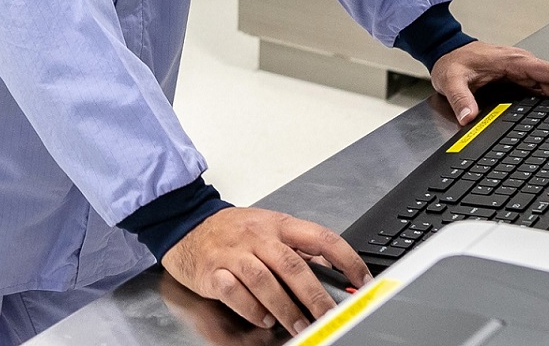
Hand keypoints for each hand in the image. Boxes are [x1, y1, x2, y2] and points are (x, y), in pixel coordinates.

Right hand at [161, 207, 369, 335]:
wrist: (186, 225)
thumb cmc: (232, 231)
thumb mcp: (267, 229)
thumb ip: (296, 248)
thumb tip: (331, 274)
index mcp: (277, 224)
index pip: (320, 237)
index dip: (346, 259)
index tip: (362, 280)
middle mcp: (257, 236)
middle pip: (292, 265)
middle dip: (315, 295)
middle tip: (330, 317)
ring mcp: (233, 253)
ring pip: (264, 280)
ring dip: (285, 307)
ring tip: (299, 325)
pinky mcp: (212, 271)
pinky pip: (234, 292)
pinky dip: (251, 309)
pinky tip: (263, 318)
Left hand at [429, 41, 548, 126]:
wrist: (446, 53)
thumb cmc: (452, 61)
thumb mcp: (451, 80)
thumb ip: (460, 99)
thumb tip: (468, 117)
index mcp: (511, 60)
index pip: (545, 70)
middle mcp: (521, 65)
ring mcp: (522, 73)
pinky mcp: (520, 80)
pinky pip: (543, 89)